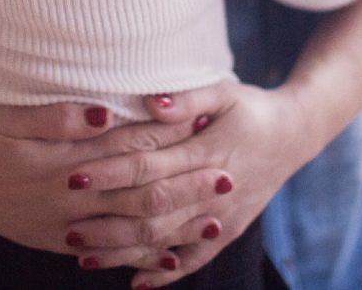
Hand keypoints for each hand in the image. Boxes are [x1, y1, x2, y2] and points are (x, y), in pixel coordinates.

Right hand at [0, 102, 213, 255]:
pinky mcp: (64, 244)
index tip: (204, 127)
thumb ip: (59, 115)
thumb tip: (106, 110)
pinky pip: (112, 255)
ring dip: (175, 226)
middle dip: (185, 186)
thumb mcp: (11, 119)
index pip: (128, 147)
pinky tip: (173, 260)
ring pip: (131, 231)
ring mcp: (70, 228)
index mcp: (65, 161)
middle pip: (140, 192)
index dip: (168, 138)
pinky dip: (144, 258)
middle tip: (226, 176)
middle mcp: (73, 199)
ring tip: (215, 220)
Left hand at [64, 82, 315, 287]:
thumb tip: (151, 102)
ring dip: (124, 252)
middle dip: (107, 221)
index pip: (149, 165)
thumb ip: (187, 99)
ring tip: (83, 256)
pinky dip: (166, 274)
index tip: (74, 176)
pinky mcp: (229, 231)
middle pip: (152, 212)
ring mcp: (222, 216)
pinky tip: (136, 283)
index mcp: (205, 152)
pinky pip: (195, 258)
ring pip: (167, 241)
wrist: (294, 135)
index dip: (111, 173)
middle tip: (67, 226)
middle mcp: (212, 190)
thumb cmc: (249, 108)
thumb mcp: (223, 92)